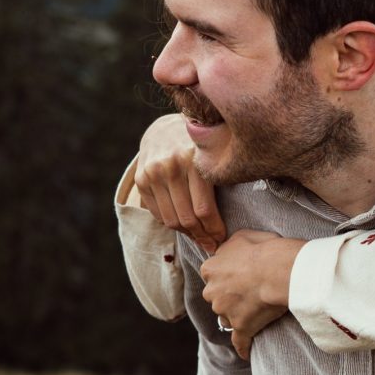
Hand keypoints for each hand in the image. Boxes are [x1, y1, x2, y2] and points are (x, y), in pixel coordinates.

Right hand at [133, 114, 225, 252]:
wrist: (165, 129)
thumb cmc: (198, 146)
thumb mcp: (214, 155)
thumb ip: (222, 179)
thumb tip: (232, 218)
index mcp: (194, 159)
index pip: (204, 209)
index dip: (214, 230)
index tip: (222, 239)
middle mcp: (171, 165)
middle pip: (187, 218)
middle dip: (202, 236)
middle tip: (212, 245)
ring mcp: (153, 173)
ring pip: (172, 219)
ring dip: (187, 234)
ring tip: (199, 237)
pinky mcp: (141, 179)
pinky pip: (158, 214)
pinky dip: (171, 224)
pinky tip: (184, 225)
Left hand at [200, 230, 305, 358]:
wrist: (279, 270)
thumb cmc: (263, 249)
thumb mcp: (241, 236)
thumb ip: (228, 247)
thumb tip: (225, 252)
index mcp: (210, 269)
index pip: (212, 274)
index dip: (226, 274)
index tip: (240, 274)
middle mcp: (212, 292)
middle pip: (217, 297)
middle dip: (229, 296)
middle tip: (250, 290)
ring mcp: (225, 312)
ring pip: (227, 317)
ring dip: (238, 316)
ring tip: (257, 310)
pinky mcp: (241, 328)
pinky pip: (239, 341)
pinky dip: (242, 348)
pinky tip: (245, 353)